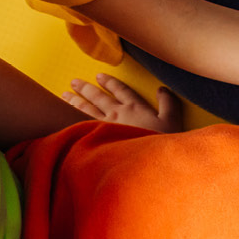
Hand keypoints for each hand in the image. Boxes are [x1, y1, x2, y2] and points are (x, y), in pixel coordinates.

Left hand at [62, 74, 182, 133]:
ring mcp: (105, 126)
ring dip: (75, 100)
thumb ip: (169, 104)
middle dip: (86, 88)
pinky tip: (65, 115)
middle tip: (74, 82)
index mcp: (135, 107)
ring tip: (65, 94)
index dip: (110, 82)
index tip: (100, 76)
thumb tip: (163, 89)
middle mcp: (117, 113)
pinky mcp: (97, 139)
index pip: (120, 90)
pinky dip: (72, 118)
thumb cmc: (161, 142)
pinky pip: (81, 124)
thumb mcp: (173, 121)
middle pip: (99, 97)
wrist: (146, 162)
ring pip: (86, 109)